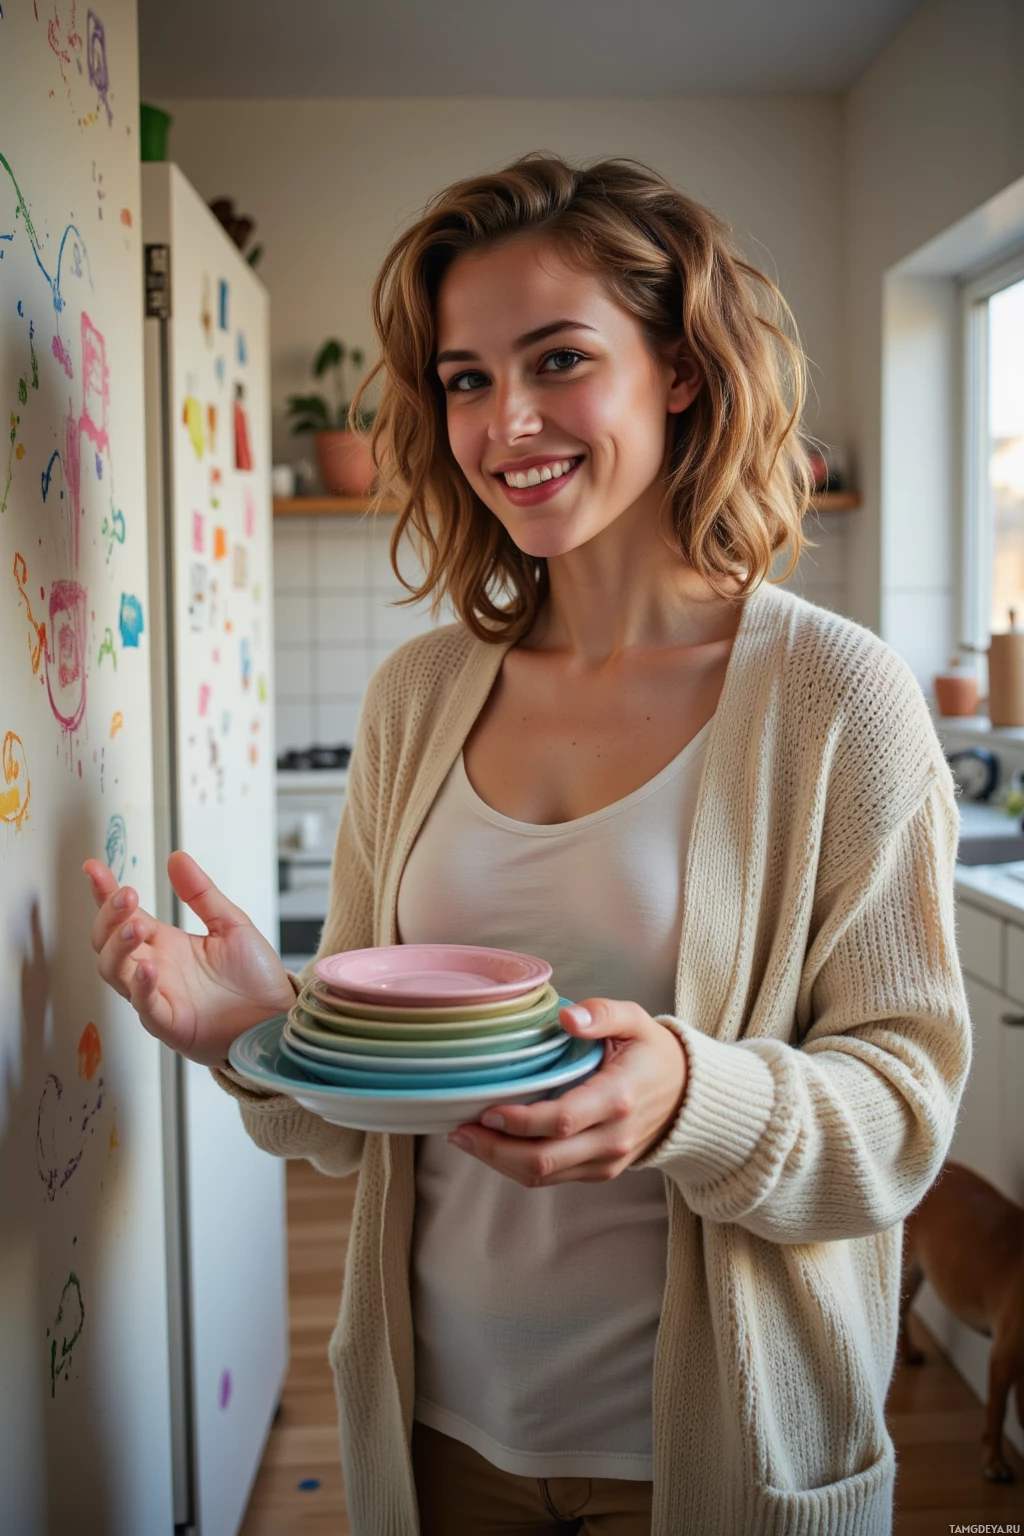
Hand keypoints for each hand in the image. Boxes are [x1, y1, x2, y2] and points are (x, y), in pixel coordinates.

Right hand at [83, 850, 296, 1067]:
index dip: (104, 892)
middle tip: (126, 896)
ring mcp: (158, 995)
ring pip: (114, 972)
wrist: (275, 1019)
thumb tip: (177, 858)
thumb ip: (201, 894)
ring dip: (118, 946)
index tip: (94, 868)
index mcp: (165, 943)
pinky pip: (145, 1005)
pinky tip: (148, 967)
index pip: (124, 915)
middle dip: (109, 916)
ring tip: (136, 925)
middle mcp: (154, 968)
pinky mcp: (169, 1023)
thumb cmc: (253, 979)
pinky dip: (141, 986)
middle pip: (108, 942)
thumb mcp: (231, 924)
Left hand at [446, 999, 687, 1185]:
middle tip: (458, 1130)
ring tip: (465, 1138)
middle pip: (542, 1160)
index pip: (559, 1121)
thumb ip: (602, 1014)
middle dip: (494, 1150)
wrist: (687, 1095)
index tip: (485, 1109)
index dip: (518, 1122)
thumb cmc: (653, 1053)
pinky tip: (494, 1146)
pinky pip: (552, 1179)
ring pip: (543, 1177)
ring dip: (499, 1162)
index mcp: (617, 1099)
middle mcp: (612, 1139)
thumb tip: (566, 1019)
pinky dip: (516, 1167)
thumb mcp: (635, 1020)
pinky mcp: (600, 1172)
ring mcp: (606, 1161)